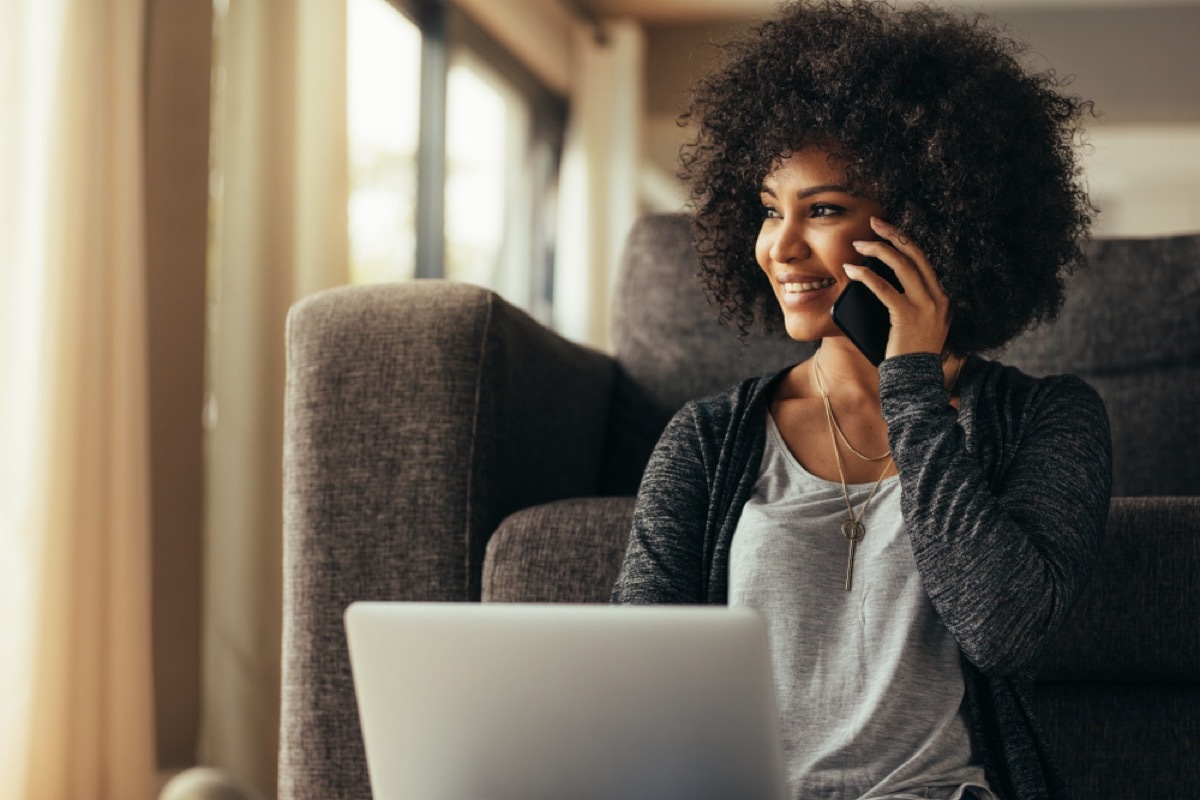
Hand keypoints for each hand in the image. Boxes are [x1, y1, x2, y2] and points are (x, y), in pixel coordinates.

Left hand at [844, 216, 950, 359]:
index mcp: (942, 299)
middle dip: (894, 234)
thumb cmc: (909, 356)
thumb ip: (910, 306)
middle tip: (875, 222)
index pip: (924, 262)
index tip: (888, 232)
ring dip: (877, 250)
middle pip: (916, 255)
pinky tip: (851, 270)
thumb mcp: (918, 327)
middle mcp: (938, 298)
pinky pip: (884, 287)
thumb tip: (882, 284)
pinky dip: (865, 276)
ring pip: (902, 265)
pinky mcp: (906, 316)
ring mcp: (925, 306)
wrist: (915, 382)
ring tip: (858, 244)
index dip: (905, 243)